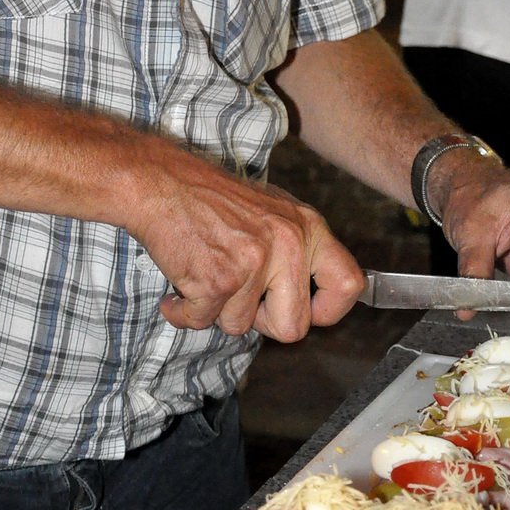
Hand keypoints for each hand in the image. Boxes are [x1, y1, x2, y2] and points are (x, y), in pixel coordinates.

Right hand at [128, 148, 363, 341]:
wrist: (161, 182)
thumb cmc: (211, 197)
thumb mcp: (272, 213)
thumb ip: (297, 250)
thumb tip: (314, 298)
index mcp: (307, 227)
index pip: (348, 284)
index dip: (328, 311)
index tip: (307, 313)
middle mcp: (288, 244)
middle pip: (293, 327)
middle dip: (262, 323)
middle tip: (240, 299)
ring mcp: (254, 263)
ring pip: (241, 327)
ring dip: (216, 310)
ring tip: (204, 273)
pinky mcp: (218, 280)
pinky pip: (202, 322)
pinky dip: (184, 311)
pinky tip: (180, 285)